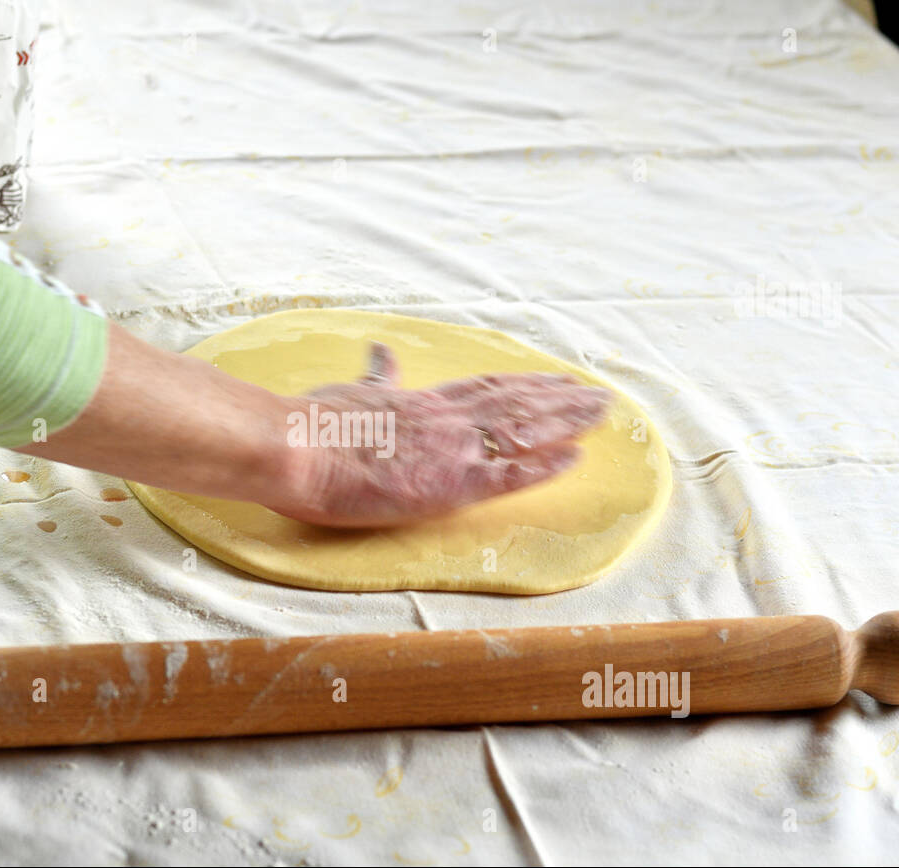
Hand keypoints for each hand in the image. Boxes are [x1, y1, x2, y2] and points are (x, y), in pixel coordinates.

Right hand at [269, 342, 608, 526]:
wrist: (296, 446)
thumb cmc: (312, 423)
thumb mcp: (349, 390)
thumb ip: (376, 377)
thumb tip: (382, 351)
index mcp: (421, 402)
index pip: (485, 388)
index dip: (525, 383)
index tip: (556, 378)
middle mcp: (446, 420)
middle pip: (516, 403)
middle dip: (561, 399)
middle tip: (600, 395)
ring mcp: (452, 450)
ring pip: (523, 429)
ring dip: (567, 421)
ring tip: (602, 413)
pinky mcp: (449, 484)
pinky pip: (508, 474)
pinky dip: (544, 465)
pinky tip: (575, 457)